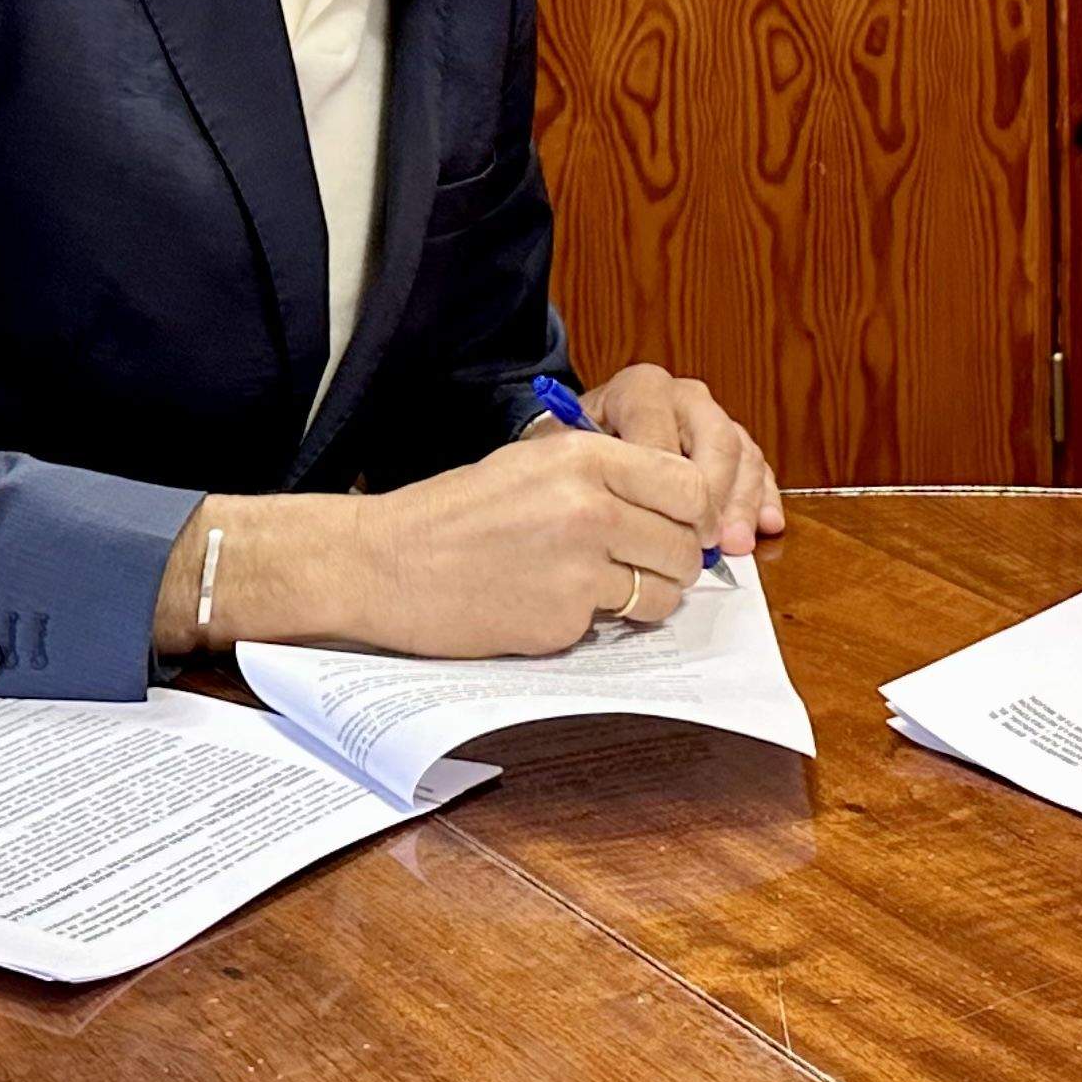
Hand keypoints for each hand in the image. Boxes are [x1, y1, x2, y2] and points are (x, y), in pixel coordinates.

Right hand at [351, 429, 712, 655]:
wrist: (383, 562)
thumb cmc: (454, 512)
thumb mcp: (533, 462)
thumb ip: (607, 475)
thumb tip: (680, 501)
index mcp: (586, 458)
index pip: (690, 486)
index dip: (697, 512)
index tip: (689, 526)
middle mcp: (591, 508)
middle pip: (685, 545)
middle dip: (677, 561)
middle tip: (649, 564)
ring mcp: (579, 568)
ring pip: (662, 592)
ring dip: (647, 596)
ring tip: (603, 586)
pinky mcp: (561, 620)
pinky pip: (611, 623)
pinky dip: (592, 619)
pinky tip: (549, 602)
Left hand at [578, 363, 783, 553]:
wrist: (580, 445)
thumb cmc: (570, 456)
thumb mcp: (565, 456)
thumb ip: (591, 470)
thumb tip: (622, 512)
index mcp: (639, 389)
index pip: (664, 432)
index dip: (666, 483)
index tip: (662, 525)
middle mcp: (681, 395)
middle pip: (716, 438)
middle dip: (715, 495)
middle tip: (707, 540)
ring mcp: (711, 417)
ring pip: (743, 453)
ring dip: (743, 503)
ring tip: (735, 544)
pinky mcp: (730, 442)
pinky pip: (757, 465)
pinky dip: (762, 498)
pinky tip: (766, 526)